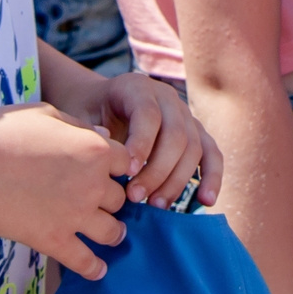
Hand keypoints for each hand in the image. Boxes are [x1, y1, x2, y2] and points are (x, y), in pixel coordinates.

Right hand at [0, 102, 133, 277]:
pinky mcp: (53, 240)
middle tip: (105, 205)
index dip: (118, 168)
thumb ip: (79, 127)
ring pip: (112, 232)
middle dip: (111, 200)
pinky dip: (93, 268)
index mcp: (95, 150)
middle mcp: (92, 184)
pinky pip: (84, 261)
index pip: (126, 163)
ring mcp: (74, 215)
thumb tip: (101, 134)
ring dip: (113, 233)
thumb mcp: (47, 114)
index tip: (110, 174)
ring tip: (112, 235)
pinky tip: (97, 270)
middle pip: (119, 199)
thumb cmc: (3, 132)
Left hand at [95, 72, 225, 206]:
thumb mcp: (80, 117)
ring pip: (194, 148)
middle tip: (135, 197)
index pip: (148, 115)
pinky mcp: (196, 134)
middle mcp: (167, 98)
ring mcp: (185, 115)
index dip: (141, 144)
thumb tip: (112, 160)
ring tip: (156, 205)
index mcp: (137, 88)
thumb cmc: (87, 115)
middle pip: (176, 134)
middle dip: (158, 170)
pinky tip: (206, 201)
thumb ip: (92, 135)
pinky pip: (212, 154)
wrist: (99, 105)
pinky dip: (212, 177)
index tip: (126, 172)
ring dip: (177, 181)